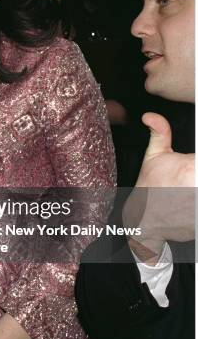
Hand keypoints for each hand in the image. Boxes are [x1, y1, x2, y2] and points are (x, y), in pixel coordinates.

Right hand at [124, 113, 194, 262]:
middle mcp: (197, 185)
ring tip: (187, 183)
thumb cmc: (149, 188)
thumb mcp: (153, 156)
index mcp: (193, 167)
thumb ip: (159, 132)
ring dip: (196, 182)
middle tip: (190, 173)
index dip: (196, 161)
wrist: (145, 221)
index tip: (193, 162)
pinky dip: (195, 200)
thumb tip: (151, 116)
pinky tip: (187, 196)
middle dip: (197, 171)